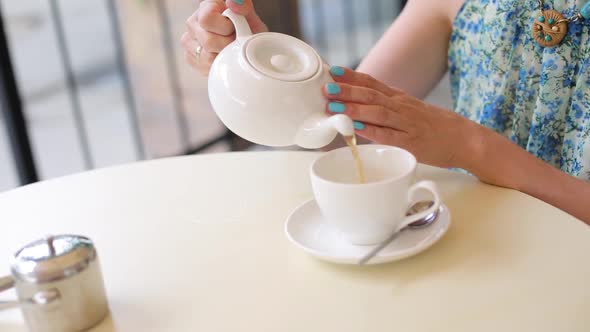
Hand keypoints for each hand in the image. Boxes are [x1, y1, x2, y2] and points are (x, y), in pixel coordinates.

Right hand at [181, 0, 266, 75]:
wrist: (245, 45)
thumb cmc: (247, 29)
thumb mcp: (250, 17)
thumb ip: (244, 6)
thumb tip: (233, 2)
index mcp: (205, 8)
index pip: (207, 19)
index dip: (225, 27)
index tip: (234, 28)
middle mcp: (193, 23)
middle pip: (208, 41)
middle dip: (228, 44)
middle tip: (235, 41)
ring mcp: (189, 42)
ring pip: (207, 57)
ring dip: (224, 56)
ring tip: (230, 49)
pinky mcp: (190, 58)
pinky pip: (205, 67)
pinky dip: (219, 65)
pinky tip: (224, 57)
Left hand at [323, 66, 480, 168]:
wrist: (465, 139)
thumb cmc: (434, 126)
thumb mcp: (409, 109)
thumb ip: (386, 107)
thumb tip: (357, 107)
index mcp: (400, 99)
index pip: (373, 83)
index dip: (352, 76)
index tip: (333, 71)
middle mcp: (402, 108)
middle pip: (371, 95)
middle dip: (347, 91)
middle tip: (327, 88)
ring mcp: (407, 125)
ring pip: (378, 113)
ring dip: (355, 109)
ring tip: (334, 107)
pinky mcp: (411, 143)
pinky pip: (390, 136)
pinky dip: (372, 132)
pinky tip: (357, 129)